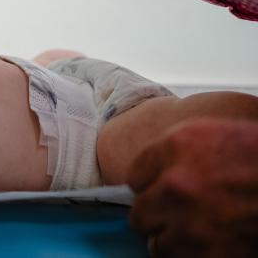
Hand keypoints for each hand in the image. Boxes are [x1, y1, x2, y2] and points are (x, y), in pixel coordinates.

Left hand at [127, 117, 257, 256]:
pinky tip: (207, 242)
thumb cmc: (256, 156)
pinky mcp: (215, 254)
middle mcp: (179, 185)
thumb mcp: (209, 133)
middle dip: (153, 214)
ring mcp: (195, 223)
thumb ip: (171, 151)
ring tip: (191, 230)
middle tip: (171, 213)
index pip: (133, 176)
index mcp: (178, 148)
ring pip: (157, 244)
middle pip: (139, 214)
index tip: (158, 187)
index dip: (148, 183)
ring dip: (170, 239)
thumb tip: (146, 175)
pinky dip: (191, 255)